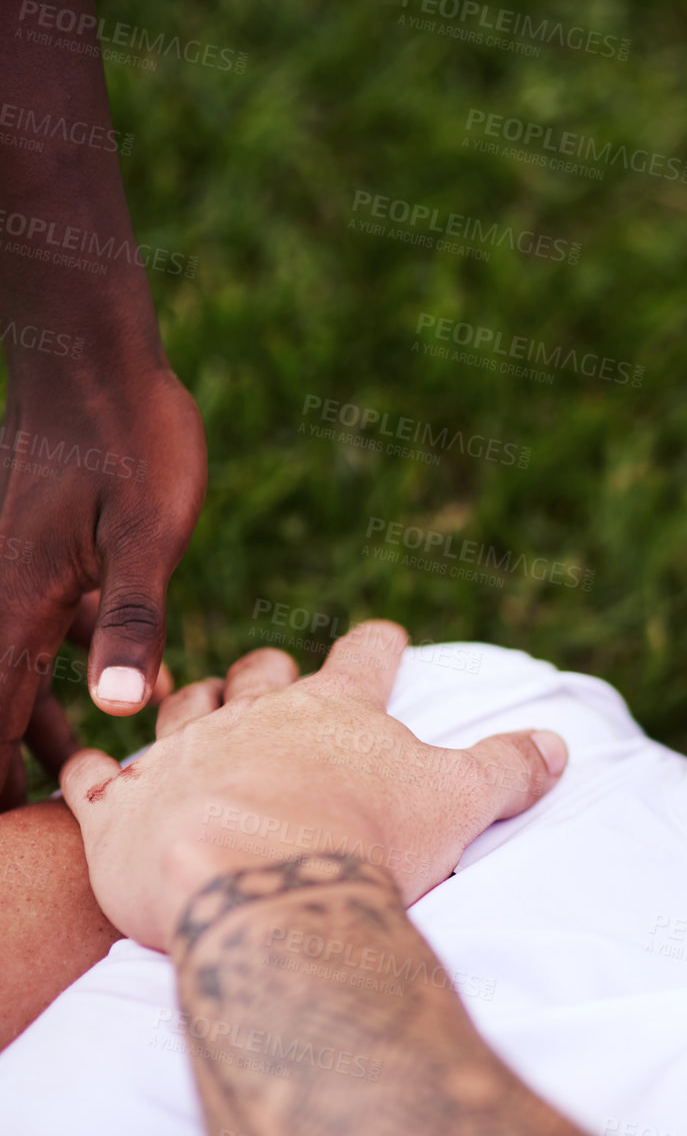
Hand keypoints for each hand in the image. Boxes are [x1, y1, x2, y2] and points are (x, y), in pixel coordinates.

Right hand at [0, 363, 205, 809]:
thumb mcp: (147, 532)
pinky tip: (125, 693)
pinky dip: (71, 665)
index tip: (10, 854)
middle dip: (14, 766)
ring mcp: (18, 574)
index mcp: (14, 608)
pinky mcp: (44, 553)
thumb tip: (121, 706)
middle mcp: (3, 598)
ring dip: (46, 722)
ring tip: (84, 784)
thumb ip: (131, 618)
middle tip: (49, 832)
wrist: (98, 359)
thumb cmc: (131, 439)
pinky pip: (47, 628)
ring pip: (22, 670)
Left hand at [57, 620, 568, 950]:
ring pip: (179, 708)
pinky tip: (90, 766)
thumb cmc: (366, 838)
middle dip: (270, 669)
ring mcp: (180, 757)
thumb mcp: (457, 801)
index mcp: (336, 711)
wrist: (259, 883)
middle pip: (261, 673)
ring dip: (188, 702)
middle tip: (274, 670)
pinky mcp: (120, 808)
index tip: (385, 636)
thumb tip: (560, 743)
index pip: (364, 658)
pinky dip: (92, 770)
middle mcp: (254, 717)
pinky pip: (92, 777)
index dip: (377, 645)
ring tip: (191, 701)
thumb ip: (507, 768)